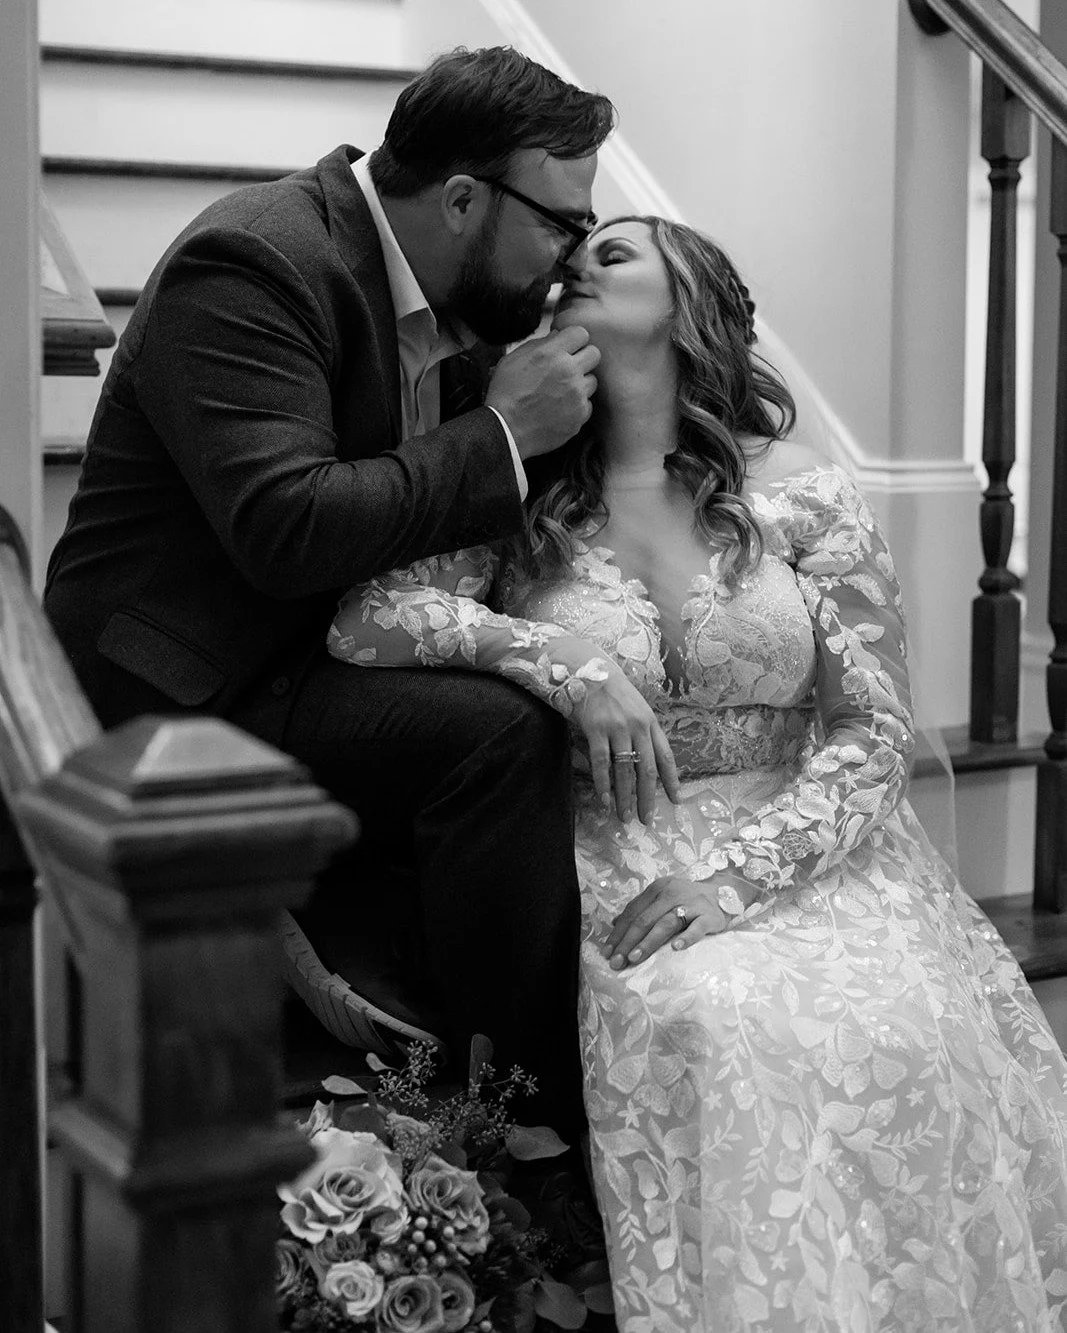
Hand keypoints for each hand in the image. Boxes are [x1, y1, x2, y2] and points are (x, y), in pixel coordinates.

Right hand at [485, 326, 599, 458]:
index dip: (574, 339)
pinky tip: (560, 408)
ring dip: (580, 383)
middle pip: (594, 354)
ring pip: (592, 380)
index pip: (580, 333)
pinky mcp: (580, 415)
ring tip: (562, 391)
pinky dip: (577, 406)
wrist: (506, 430)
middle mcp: (569, 371)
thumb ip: (538, 344)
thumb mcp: (513, 359)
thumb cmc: (505, 395)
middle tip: (569, 367)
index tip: (569, 346)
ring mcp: (577, 394)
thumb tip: (556, 337)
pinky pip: (587, 404)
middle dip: (582, 358)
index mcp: (551, 353)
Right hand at [573, 666, 680, 824]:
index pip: (666, 756)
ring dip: (625, 797)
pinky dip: (603, 784)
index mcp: (651, 722)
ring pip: (625, 770)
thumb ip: (643, 733)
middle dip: (647, 798)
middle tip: (646, 820)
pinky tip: (604, 801)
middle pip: (647, 769)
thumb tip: (644, 765)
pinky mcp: (596, 729)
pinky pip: (601, 762)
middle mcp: (638, 726)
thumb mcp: (637, 708)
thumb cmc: (613, 693)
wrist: (589, 669)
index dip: (671, 781)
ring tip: (625, 817)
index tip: (676, 801)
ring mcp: (617, 727)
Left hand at [601, 872, 759, 968]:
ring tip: (635, 958)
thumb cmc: (687, 900)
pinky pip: (697, 927)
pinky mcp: (709, 916)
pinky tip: (675, 948)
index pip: (632, 912)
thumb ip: (641, 909)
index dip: (618, 933)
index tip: (607, 952)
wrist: (723, 892)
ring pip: (665, 923)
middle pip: (645, 920)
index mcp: (657, 890)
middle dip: (628, 942)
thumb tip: (615, 923)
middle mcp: (671, 894)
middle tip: (617, 962)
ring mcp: (691, 904)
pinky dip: (686, 938)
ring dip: (648, 942)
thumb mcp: (662, 899)